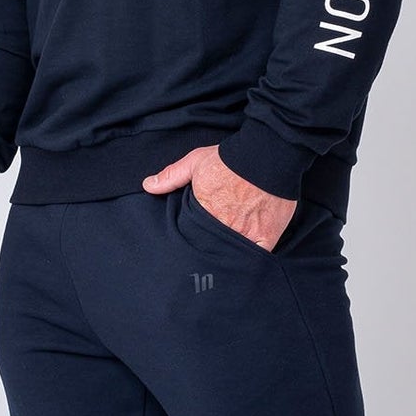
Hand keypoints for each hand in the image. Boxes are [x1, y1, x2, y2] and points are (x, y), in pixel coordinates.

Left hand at [142, 145, 297, 250]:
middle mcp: (224, 226)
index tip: (192, 242)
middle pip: (211, 248)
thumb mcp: (196, 162)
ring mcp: (246, 234)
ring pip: (231, 255)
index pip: (192, 236)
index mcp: (205, 212)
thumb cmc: (231, 159)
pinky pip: (256, 257)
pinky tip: (244, 261)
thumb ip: (172, 176)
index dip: (192, 240)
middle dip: (208, 250)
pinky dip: (250, 259)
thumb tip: (148, 185)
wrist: (267, 155)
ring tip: (223, 259)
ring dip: (227, 256)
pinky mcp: (266, 237)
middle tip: (207, 253)